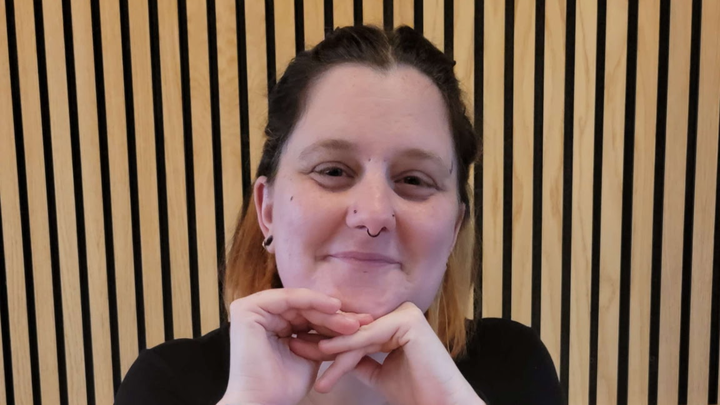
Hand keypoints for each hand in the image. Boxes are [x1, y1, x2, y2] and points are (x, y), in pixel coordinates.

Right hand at [217, 288, 371, 404]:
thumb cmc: (285, 386)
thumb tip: (352, 322)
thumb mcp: (311, 354)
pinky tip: (334, 308)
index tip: (363, 326)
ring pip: (299, 302)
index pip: (306, 314)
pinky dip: (313, 301)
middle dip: (335, 316)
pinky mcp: (248, 309)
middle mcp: (260, 313)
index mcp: (270, 322)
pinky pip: (288, 298)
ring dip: (328, 311)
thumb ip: (322, 335)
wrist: (265, 403)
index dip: (334, 320)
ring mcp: (251, 308)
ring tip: (353, 322)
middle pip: (304, 307)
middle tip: (362, 323)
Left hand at [292, 302, 484, 404]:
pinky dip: (345, 347)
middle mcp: (402, 313)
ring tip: (301, 352)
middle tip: (293, 344)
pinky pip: (368, 336)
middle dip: (321, 338)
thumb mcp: (379, 372)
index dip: (326, 339)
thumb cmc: (415, 392)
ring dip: (328, 344)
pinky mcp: (409, 320)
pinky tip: (324, 353)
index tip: (299, 345)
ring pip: (358, 332)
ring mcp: (406, 314)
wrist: (439, 404)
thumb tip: (334, 354)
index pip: (354, 330)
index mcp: (396, 322)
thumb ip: (360, 359)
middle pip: (353, 328)